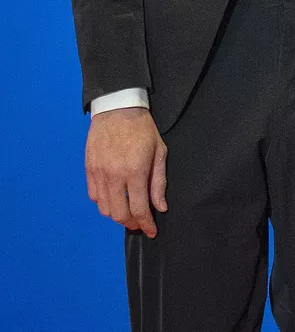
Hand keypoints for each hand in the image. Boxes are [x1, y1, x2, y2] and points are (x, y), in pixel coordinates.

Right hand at [85, 106, 167, 238]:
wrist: (118, 108)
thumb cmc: (143, 129)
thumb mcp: (159, 151)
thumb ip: (159, 182)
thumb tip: (161, 207)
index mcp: (135, 171)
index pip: (139, 209)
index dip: (146, 224)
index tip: (152, 231)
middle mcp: (115, 175)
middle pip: (119, 214)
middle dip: (131, 223)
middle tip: (139, 223)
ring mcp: (99, 173)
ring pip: (105, 208)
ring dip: (117, 216)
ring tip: (127, 213)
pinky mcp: (89, 169)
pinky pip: (94, 196)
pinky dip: (104, 204)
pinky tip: (113, 200)